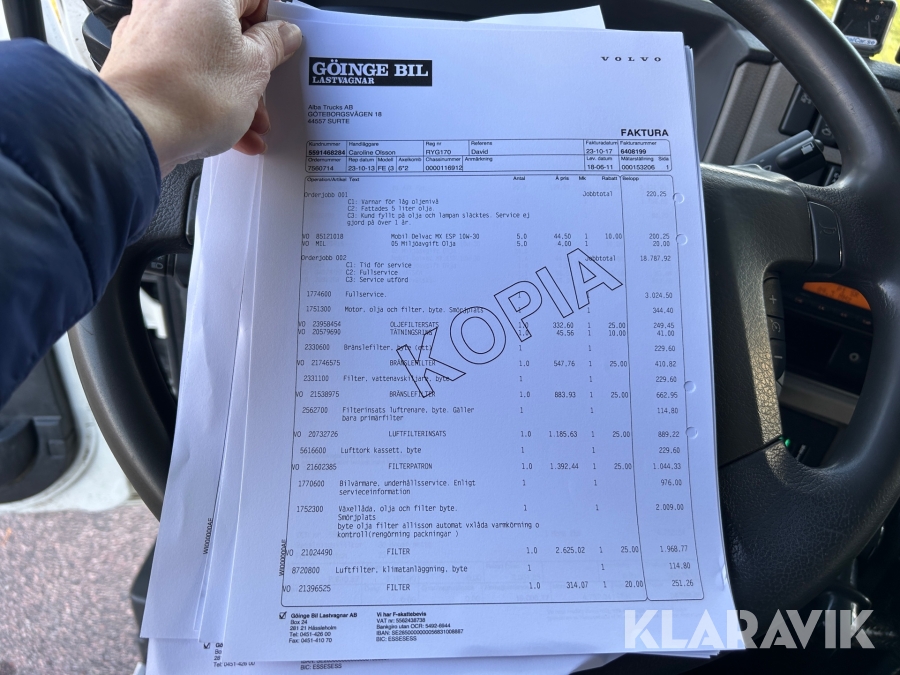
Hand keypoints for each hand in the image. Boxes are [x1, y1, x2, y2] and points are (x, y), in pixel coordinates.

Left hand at [100, 0, 301, 175]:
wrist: (138, 128)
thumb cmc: (188, 94)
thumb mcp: (255, 69)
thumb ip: (273, 45)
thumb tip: (282, 34)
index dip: (271, 28)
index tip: (277, 52)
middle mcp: (171, 0)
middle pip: (225, 29)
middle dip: (250, 66)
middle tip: (263, 91)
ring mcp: (148, 27)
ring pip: (203, 54)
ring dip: (231, 88)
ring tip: (247, 122)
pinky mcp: (135, 57)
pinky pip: (180, 70)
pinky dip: (202, 94)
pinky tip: (221, 127)